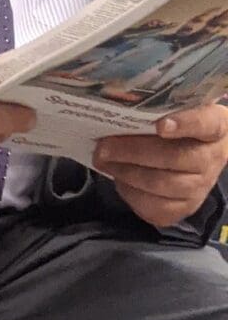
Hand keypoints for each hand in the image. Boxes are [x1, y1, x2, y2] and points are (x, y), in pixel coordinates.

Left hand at [95, 104, 227, 228]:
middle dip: (133, 151)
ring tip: (104, 160)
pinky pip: (155, 206)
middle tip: (103, 146)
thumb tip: (115, 113)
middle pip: (175, 157)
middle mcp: (212, 159)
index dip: (185, 124)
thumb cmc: (181, 128)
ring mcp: (200, 187)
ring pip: (161, 184)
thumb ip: (158, 110)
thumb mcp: (179, 111)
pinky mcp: (185, 209)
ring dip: (126, 172)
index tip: (160, 125)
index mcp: (216, 127)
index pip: (206, 124)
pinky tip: (118, 179)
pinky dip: (130, 193)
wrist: (198, 158)